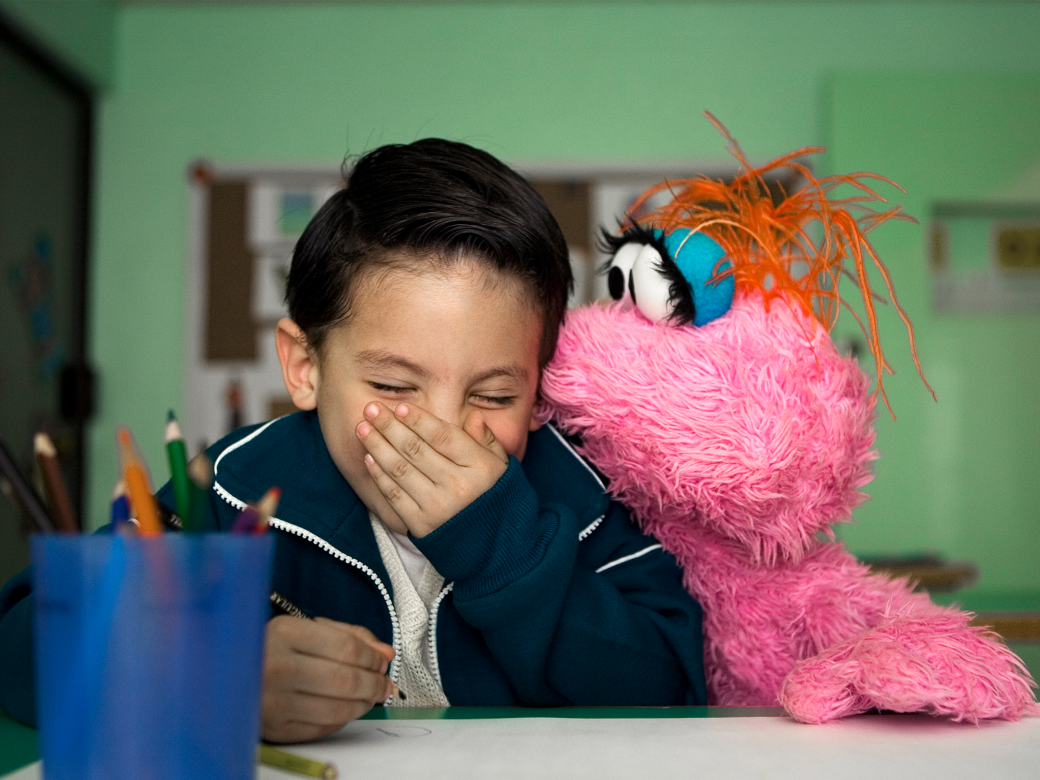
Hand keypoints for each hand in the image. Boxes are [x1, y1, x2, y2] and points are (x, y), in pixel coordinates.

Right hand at [262, 616, 395, 742]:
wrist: (226, 672)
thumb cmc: (272, 648)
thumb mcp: (306, 627)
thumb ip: (349, 635)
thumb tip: (385, 653)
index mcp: (284, 633)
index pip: (346, 648)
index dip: (373, 658)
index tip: (383, 661)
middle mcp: (276, 667)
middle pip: (345, 681)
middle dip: (374, 684)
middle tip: (384, 683)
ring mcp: (273, 701)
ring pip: (337, 709)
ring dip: (364, 704)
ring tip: (370, 696)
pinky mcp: (275, 728)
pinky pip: (322, 729)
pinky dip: (343, 720)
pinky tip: (347, 708)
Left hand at [356, 402, 509, 537]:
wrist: (497, 549)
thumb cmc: (497, 499)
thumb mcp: (502, 467)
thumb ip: (486, 440)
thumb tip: (472, 416)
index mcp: (480, 468)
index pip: (443, 436)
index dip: (419, 420)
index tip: (400, 407)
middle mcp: (458, 486)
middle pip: (416, 449)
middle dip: (390, 426)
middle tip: (371, 409)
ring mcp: (438, 507)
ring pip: (400, 470)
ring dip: (378, 446)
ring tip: (362, 429)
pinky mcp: (421, 526)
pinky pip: (395, 496)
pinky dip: (379, 476)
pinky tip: (369, 458)